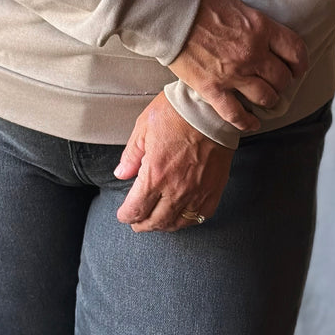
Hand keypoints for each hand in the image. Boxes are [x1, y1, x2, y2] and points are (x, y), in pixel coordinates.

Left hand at [114, 92, 234, 232]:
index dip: (126, 215)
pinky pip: (200, 216)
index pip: (136, 209)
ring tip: (156, 222)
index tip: (123, 214)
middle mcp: (176, 189)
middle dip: (142, 224)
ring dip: (163, 226)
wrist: (210, 109)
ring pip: (177, 223)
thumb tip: (121, 174)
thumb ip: (131, 155)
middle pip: (155, 221)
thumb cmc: (176, 113)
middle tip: (137, 223)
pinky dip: (188, 220)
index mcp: (155, 174)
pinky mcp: (214, 189)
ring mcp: (197, 192)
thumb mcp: (144, 127)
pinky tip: (181, 216)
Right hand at [168, 0, 308, 132]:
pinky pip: (236, 114)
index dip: (300, 64)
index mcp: (261, 28)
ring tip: (266, 100)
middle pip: (282, 78)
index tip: (297, 69)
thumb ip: (254, 25)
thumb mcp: (237, 6)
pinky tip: (252, 123)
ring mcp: (234, 73)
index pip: (295, 51)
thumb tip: (263, 36)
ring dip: (269, 100)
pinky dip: (247, 122)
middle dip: (283, 83)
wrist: (171, 13)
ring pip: (266, 98)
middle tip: (277, 84)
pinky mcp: (213, 89)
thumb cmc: (200, 3)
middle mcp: (253, 53)